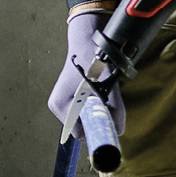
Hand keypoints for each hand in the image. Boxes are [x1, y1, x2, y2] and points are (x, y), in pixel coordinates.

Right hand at [46, 10, 124, 133]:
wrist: (86, 44)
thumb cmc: (94, 63)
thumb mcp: (108, 89)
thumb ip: (115, 112)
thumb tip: (118, 131)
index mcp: (60, 105)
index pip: (80, 132)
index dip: (96, 126)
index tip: (107, 117)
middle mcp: (56, 106)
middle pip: (81, 126)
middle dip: (95, 117)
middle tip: (105, 100)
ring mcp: (59, 103)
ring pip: (83, 118)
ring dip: (94, 111)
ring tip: (100, 93)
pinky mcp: (65, 98)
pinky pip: (82, 111)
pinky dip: (91, 105)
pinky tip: (95, 92)